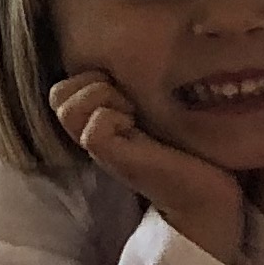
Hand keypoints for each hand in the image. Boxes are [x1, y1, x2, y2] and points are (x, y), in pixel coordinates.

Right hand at [49, 69, 248, 264]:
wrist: (205, 196)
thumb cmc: (187, 151)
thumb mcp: (157, 111)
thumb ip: (135, 94)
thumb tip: (130, 67)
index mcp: (99, 121)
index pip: (63, 88)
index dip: (91, 78)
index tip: (129, 92)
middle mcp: (91, 134)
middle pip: (58, 94)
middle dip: (93, 84)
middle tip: (130, 101)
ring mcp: (97, 149)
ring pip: (67, 108)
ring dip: (102, 98)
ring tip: (133, 113)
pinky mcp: (110, 158)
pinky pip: (94, 127)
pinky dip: (115, 118)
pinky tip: (138, 129)